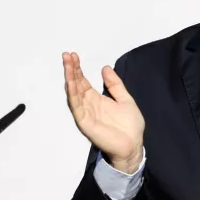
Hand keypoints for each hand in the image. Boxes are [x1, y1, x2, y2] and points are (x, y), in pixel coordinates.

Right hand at [63, 52, 144, 173]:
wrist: (133, 144)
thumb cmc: (130, 125)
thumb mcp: (125, 99)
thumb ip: (115, 84)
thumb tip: (106, 68)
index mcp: (97, 99)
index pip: (84, 81)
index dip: (78, 69)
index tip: (74, 55)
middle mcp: (88, 104)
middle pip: (76, 84)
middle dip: (71, 70)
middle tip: (67, 55)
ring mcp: (85, 113)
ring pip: (74, 93)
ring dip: (69, 78)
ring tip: (67, 64)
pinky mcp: (85, 122)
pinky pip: (76, 106)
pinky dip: (73, 94)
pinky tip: (71, 83)